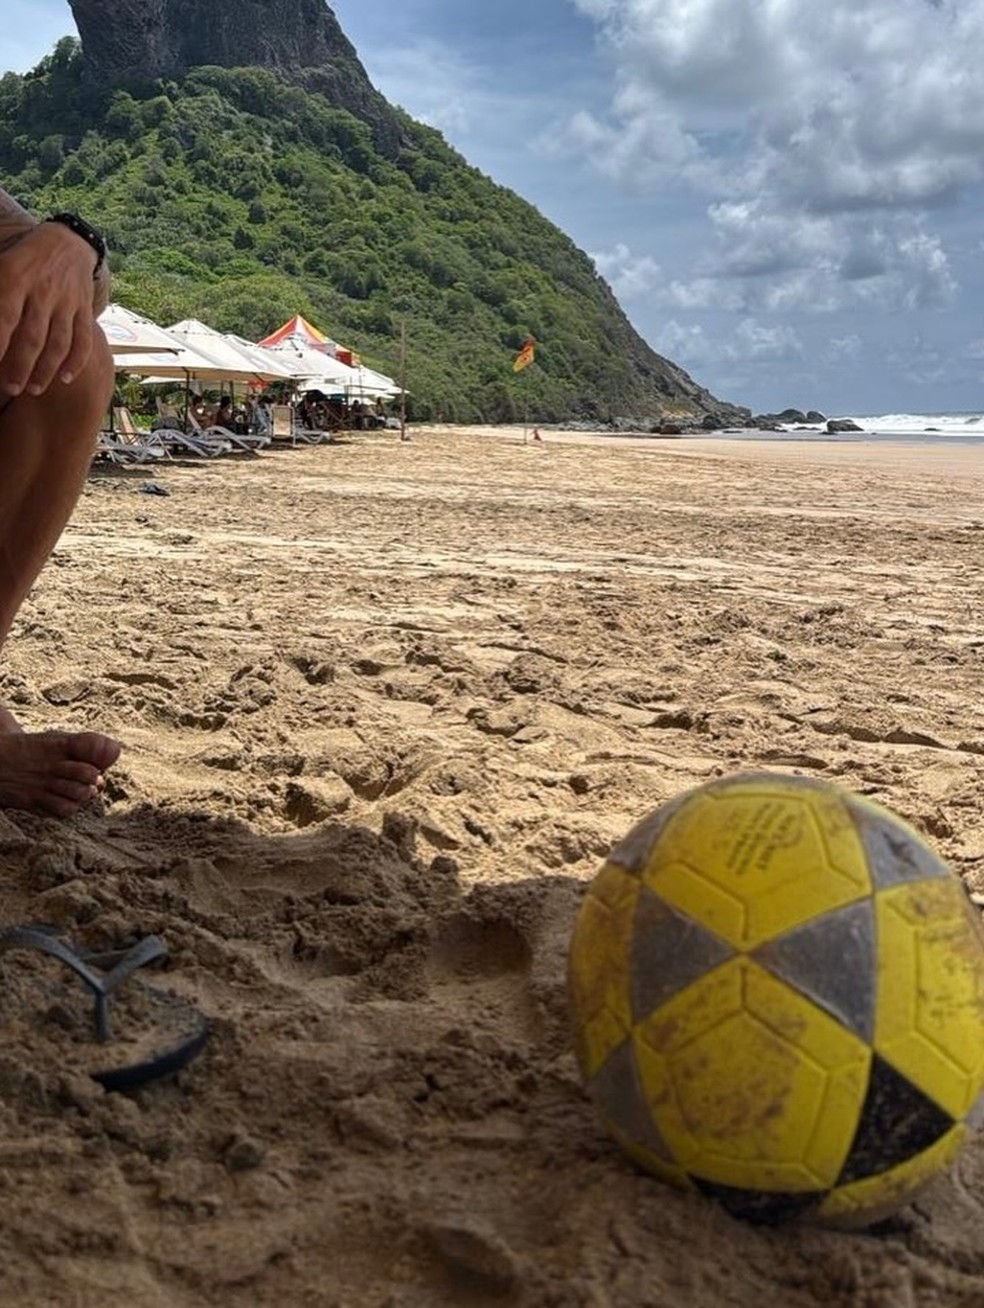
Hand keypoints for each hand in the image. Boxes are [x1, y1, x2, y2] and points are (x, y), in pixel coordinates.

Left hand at [0, 221, 99, 397]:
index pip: (5, 318)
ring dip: (46, 370)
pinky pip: (83, 339)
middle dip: (21, 367)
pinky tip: (66, 378)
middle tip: (10, 388)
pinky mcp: (84, 309)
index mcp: (15, 278)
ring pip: (58, 343)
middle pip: (32, 337)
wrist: (68, 242)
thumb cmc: (24, 260)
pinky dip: (76, 361)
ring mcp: (67, 302)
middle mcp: (43, 291)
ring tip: (34, 389)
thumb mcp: (1, 267)